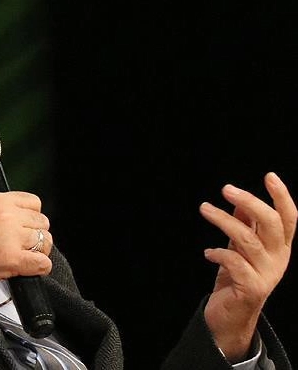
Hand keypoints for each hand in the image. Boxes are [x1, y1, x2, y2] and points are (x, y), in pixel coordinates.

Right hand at [0, 191, 51, 288]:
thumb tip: (26, 221)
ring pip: (45, 241)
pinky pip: (43, 262)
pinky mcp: (13, 258)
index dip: (31, 217)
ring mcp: (11, 236)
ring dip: (38, 251)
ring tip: (24, 257)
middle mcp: (7, 215)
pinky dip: (39, 268)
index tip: (26, 226)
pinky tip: (28, 269)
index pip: (34, 203)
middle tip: (23, 245)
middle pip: (42, 223)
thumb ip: (4, 212)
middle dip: (35, 235)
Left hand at [200, 172, 296, 361]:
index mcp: (280, 247)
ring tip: (205, 209)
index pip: (289, 218)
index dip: (282, 196)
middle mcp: (278, 259)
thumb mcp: (241, 248)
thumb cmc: (237, 278)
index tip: (269, 176)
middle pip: (270, 223)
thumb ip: (245, 226)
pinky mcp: (251, 288)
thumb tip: (239, 202)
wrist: (232, 317)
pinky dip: (218, 253)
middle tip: (226, 189)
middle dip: (250, 202)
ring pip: (247, 239)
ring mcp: (267, 274)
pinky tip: (208, 253)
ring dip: (223, 220)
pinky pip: (234, 262)